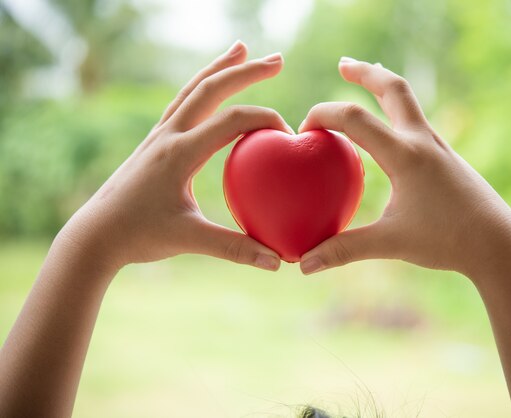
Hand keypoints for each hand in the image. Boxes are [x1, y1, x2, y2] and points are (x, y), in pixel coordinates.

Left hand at [59, 41, 290, 274]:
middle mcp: (168, 134)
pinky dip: (202, 87)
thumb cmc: (139, 236)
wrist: (94, 234)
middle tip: (278, 59)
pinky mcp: (155, 142)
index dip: (264, 119)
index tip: (289, 136)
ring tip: (242, 49)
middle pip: (210, 88)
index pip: (231, 120)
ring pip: (193, 89)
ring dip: (220, 68)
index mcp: (179, 152)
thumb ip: (235, 249)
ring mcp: (159, 135)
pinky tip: (210, 89)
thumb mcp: (189, 241)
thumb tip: (278, 261)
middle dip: (246, 70)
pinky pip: (182, 103)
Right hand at [298, 57, 510, 277]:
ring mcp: (438, 146)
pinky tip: (389, 132)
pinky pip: (415, 123)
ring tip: (367, 78)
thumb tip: (304, 264)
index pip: (355, 118)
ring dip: (384, 87)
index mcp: (406, 155)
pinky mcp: (446, 157)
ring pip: (409, 102)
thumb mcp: (391, 243)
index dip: (323, 115)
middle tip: (343, 63)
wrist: (500, 244)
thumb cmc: (448, 240)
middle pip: (393, 87)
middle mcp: (423, 141)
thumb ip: (344, 250)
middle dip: (365, 72)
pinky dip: (395, 114)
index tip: (304, 130)